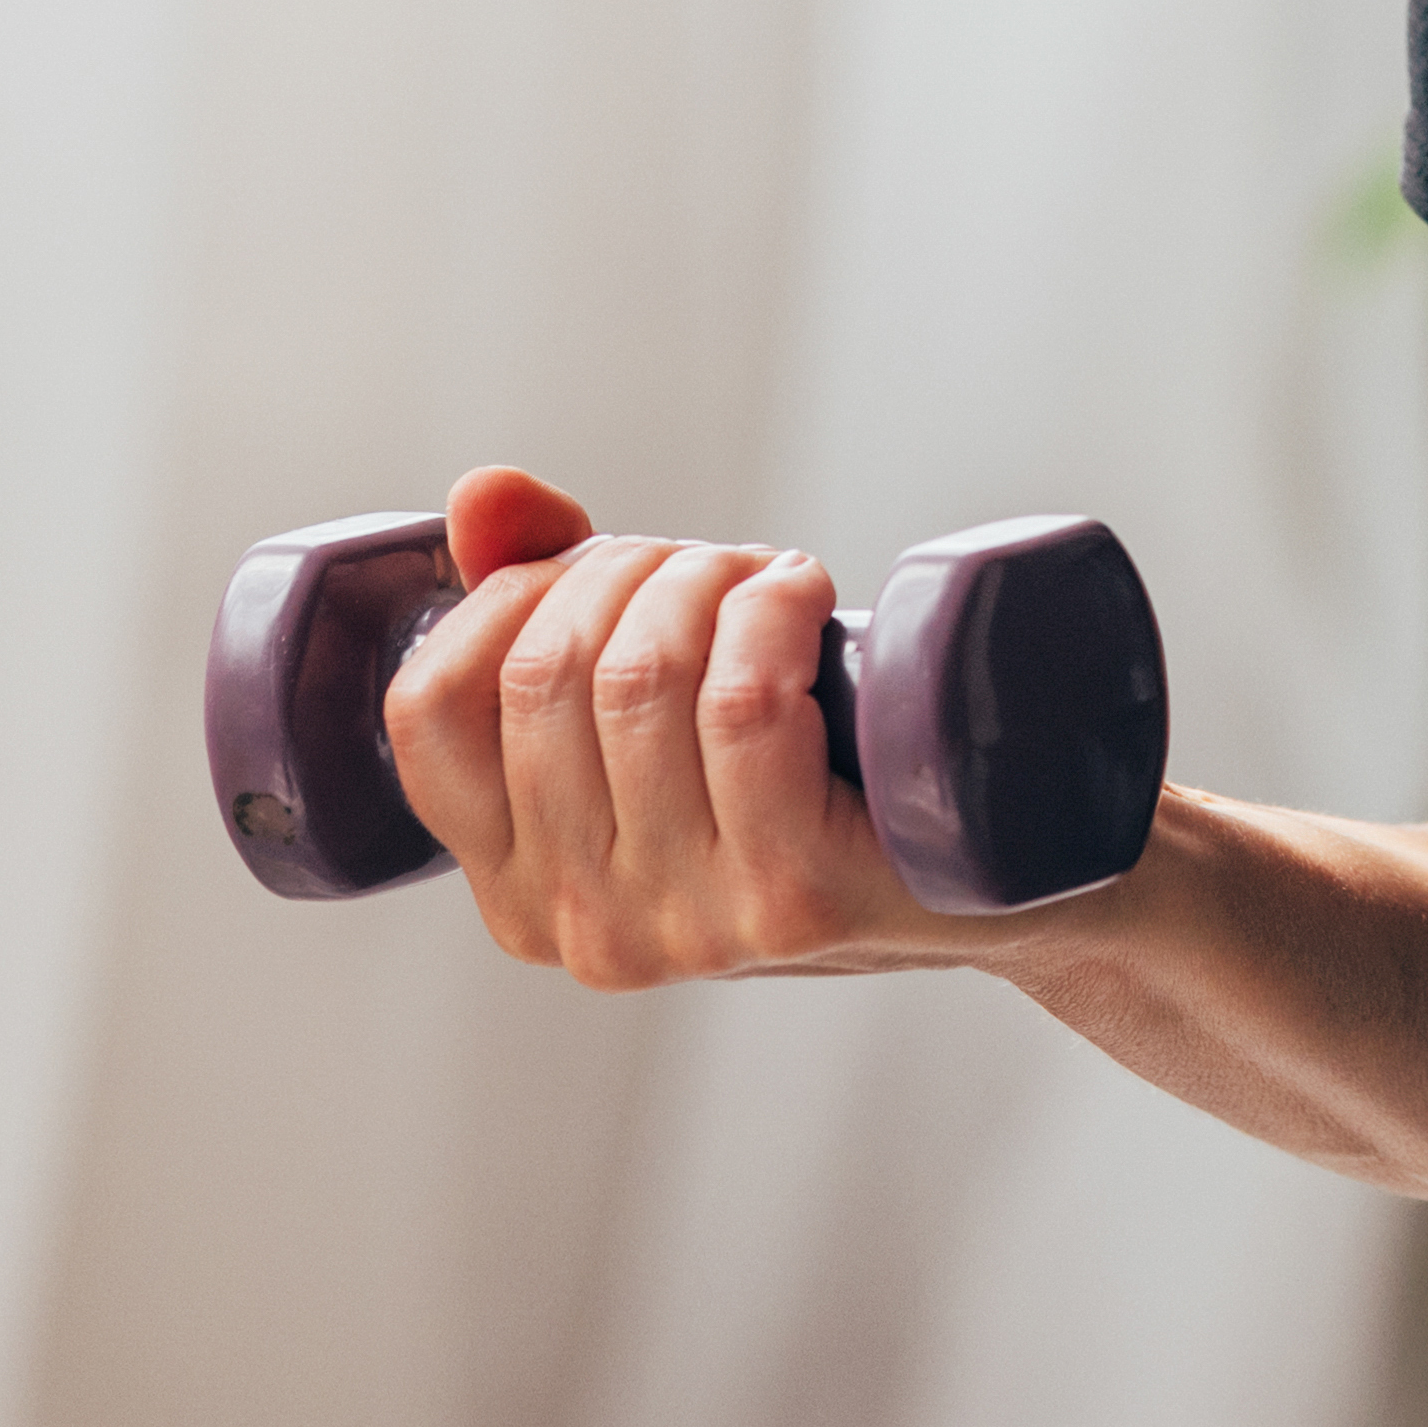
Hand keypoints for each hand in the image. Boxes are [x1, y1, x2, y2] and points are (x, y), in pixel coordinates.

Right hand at [378, 465, 983, 986]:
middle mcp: (581, 928)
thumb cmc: (815, 771)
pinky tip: (804, 591)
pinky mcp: (793, 898)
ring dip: (708, 577)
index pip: (427, 714)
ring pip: (642, 681)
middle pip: (545, 675)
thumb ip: (542, 605)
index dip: (504, 598)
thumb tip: (481, 498)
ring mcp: (687, 927)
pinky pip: (741, 708)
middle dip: (631, 569)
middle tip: (716, 565)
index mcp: (516, 892)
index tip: (598, 567)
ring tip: (768, 579)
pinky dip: (769, 611)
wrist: (1000, 874)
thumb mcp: (658, 710)